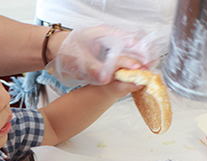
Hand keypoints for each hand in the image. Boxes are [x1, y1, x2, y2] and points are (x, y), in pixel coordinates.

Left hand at [48, 24, 166, 87]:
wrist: (57, 50)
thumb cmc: (67, 49)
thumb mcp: (79, 58)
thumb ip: (93, 68)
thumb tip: (106, 78)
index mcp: (107, 34)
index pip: (130, 41)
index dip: (140, 53)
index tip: (144, 65)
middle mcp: (113, 41)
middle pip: (135, 49)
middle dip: (143, 61)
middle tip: (149, 75)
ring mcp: (112, 50)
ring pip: (131, 57)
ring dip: (138, 68)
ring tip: (145, 79)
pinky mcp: (109, 60)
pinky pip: (123, 64)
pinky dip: (129, 72)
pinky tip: (133, 81)